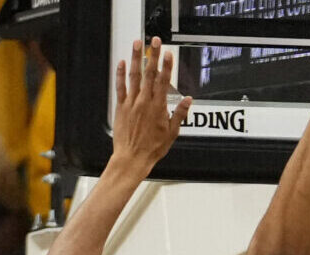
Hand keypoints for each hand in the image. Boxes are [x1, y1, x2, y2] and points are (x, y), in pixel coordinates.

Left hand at [109, 38, 191, 173]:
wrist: (133, 158)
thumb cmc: (152, 148)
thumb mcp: (172, 133)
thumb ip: (179, 114)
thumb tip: (188, 100)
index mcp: (158, 107)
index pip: (163, 81)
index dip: (166, 65)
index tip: (168, 53)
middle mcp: (144, 102)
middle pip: (150, 73)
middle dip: (153, 55)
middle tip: (155, 41)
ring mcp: (132, 103)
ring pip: (134, 76)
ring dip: (137, 58)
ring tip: (137, 43)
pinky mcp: (121, 107)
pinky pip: (120, 87)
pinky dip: (121, 74)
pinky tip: (123, 62)